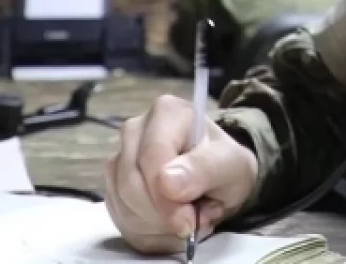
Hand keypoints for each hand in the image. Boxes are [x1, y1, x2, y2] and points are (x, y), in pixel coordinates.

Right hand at [104, 95, 257, 253]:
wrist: (220, 179)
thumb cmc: (226, 165)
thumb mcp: (232, 165)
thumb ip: (204, 169)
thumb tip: (167, 182)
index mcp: (167, 112)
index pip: (152, 156)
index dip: (165, 197)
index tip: (188, 222)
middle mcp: (135, 130)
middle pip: (130, 184)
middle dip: (162, 214)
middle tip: (194, 222)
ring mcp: (120, 159)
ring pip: (122, 206)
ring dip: (156, 226)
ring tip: (187, 218)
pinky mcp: (114, 188)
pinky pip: (121, 221)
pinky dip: (148, 233)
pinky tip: (170, 225)